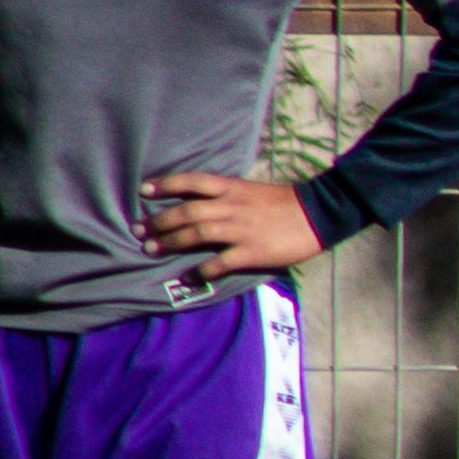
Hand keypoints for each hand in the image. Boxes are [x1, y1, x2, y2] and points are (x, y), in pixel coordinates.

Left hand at [139, 172, 321, 279]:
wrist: (318, 214)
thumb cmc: (286, 202)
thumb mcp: (253, 190)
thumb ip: (228, 195)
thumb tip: (203, 203)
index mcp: (232, 188)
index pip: (192, 181)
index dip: (165, 185)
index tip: (144, 190)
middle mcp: (231, 206)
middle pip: (187, 211)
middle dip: (160, 221)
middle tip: (140, 231)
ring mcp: (240, 229)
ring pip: (197, 234)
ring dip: (171, 242)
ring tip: (152, 250)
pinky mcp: (251, 251)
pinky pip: (219, 262)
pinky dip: (202, 270)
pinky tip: (190, 276)